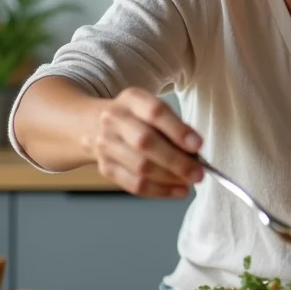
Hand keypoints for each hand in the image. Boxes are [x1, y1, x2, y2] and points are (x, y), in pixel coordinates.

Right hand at [88, 87, 203, 197]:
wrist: (92, 123)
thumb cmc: (135, 117)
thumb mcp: (151, 108)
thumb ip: (173, 126)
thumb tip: (196, 153)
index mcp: (132, 99)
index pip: (155, 112)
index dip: (178, 130)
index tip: (198, 145)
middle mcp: (114, 119)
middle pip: (145, 142)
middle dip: (176, 161)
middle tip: (198, 173)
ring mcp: (106, 144)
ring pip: (140, 167)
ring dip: (170, 178)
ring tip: (190, 182)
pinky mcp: (105, 167)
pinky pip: (134, 184)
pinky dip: (159, 190)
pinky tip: (177, 191)